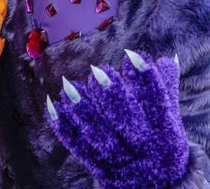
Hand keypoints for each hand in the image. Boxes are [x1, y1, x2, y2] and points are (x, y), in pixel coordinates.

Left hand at [47, 51, 188, 188]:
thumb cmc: (162, 141)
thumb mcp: (170, 117)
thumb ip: (166, 86)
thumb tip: (165, 58)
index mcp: (166, 132)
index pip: (157, 103)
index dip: (145, 80)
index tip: (130, 56)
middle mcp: (144, 149)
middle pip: (127, 122)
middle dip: (112, 96)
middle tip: (97, 71)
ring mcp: (120, 161)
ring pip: (100, 135)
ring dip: (83, 110)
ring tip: (69, 86)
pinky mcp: (100, 169)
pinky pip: (79, 147)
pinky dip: (65, 128)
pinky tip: (54, 106)